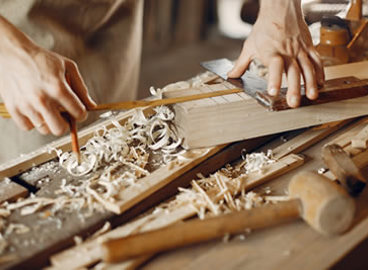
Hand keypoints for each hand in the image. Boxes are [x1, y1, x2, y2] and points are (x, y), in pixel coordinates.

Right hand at [0, 16, 95, 134]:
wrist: (12, 52)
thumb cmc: (41, 59)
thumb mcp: (68, 67)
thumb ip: (81, 88)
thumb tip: (91, 106)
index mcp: (58, 88)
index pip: (79, 114)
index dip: (81, 114)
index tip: (78, 111)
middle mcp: (42, 99)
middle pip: (60, 129)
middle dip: (65, 124)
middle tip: (63, 115)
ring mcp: (26, 105)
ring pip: (44, 129)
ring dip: (48, 122)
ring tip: (47, 108)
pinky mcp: (13, 108)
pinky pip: (27, 127)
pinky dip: (32, 122)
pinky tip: (35, 110)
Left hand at [228, 0, 324, 107]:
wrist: (280, 10)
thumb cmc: (264, 28)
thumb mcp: (249, 46)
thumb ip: (241, 64)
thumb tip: (230, 76)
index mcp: (271, 52)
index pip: (274, 66)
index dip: (274, 79)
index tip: (273, 91)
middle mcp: (287, 52)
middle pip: (293, 71)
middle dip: (295, 88)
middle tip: (294, 103)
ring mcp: (299, 49)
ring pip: (308, 67)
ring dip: (310, 83)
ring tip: (312, 96)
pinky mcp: (308, 46)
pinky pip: (316, 60)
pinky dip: (319, 72)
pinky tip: (320, 84)